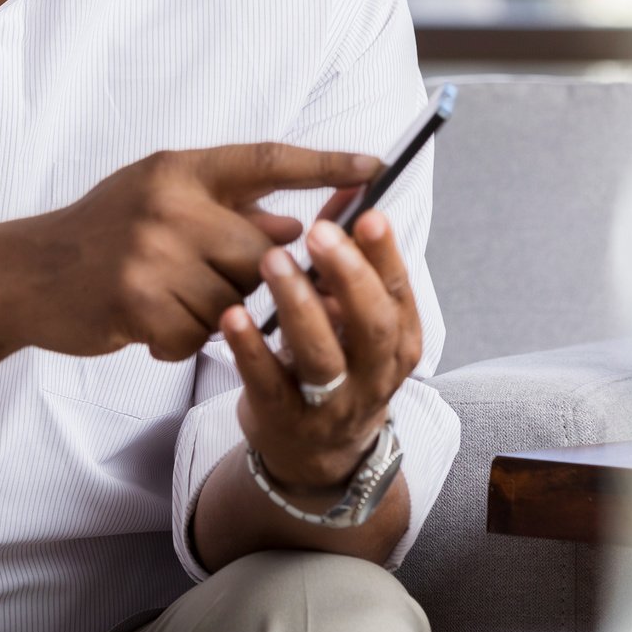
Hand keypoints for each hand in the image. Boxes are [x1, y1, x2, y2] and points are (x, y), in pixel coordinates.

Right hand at [0, 143, 380, 362]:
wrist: (24, 275)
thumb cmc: (101, 235)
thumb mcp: (160, 200)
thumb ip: (227, 210)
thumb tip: (299, 231)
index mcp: (179, 169)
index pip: (266, 160)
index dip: (324, 164)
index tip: (376, 168)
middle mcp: (169, 203)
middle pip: (262, 251)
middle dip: (255, 278)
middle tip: (218, 284)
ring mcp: (151, 252)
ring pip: (233, 300)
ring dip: (211, 315)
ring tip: (167, 302)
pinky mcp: (137, 301)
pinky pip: (198, 334)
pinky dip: (180, 340)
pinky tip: (147, 324)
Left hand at [219, 206, 421, 492]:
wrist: (314, 450)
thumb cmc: (335, 360)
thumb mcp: (351, 313)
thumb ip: (346, 253)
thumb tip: (349, 181)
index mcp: (398, 341)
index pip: (398, 293)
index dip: (384, 254)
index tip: (368, 213)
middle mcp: (373, 376)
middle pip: (371, 326)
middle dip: (348, 276)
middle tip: (319, 232)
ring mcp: (331, 404)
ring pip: (320, 356)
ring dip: (298, 306)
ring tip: (272, 261)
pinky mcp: (283, 421)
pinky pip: (268, 384)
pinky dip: (251, 349)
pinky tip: (232, 316)